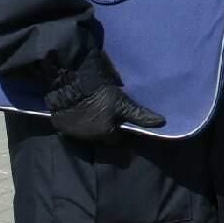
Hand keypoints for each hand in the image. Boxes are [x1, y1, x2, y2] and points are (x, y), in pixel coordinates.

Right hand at [50, 84, 165, 141]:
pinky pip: (72, 127)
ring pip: (88, 132)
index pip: (118, 138)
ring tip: (95, 112)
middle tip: (109, 114)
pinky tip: (80, 110)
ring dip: (92, 124)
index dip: (121, 130)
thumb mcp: (122, 103)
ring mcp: (74, 133)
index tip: (123, 121)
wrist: (69, 85)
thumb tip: (162, 123)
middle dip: (106, 128)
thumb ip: (140, 115)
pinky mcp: (61, 125)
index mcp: (105, 134)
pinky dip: (77, 121)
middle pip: (102, 136)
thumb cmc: (100, 94)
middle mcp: (90, 138)